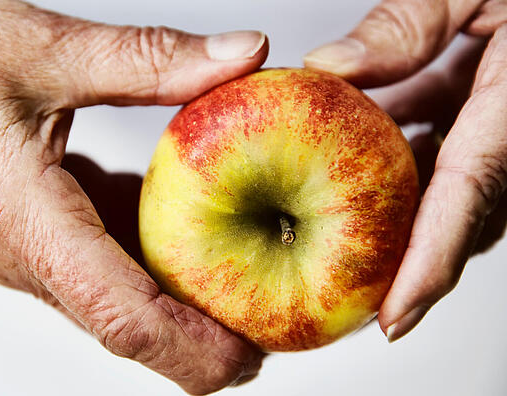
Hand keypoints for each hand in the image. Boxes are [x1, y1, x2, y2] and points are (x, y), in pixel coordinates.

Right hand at [0, 0, 267, 391]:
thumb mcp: (50, 47)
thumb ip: (153, 59)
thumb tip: (244, 57)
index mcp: (19, 214)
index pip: (114, 312)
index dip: (186, 346)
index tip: (245, 357)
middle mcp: (19, 251)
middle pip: (122, 324)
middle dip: (198, 339)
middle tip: (271, 321)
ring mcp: (23, 251)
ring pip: (113, 302)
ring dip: (179, 303)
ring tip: (248, 279)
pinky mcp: (32, 238)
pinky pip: (100, 267)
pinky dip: (151, 261)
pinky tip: (191, 232)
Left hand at [304, 0, 506, 341]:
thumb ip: (409, 22)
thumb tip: (329, 68)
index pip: (472, 194)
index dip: (432, 264)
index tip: (394, 317)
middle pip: (460, 214)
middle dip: (406, 255)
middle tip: (346, 287)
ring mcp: (505, 129)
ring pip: (451, 191)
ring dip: (396, 206)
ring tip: (331, 223)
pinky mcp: (492, 118)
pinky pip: (450, 157)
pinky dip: (404, 165)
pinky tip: (362, 151)